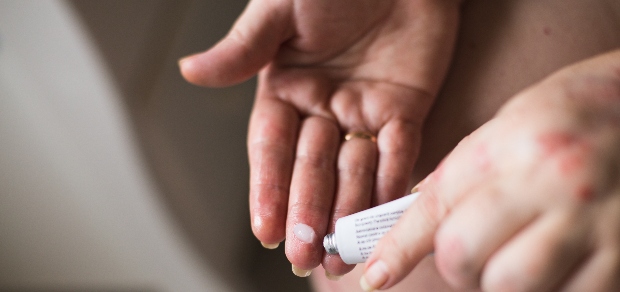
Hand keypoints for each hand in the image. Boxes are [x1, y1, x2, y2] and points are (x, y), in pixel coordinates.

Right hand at [179, 0, 459, 275]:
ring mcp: (363, 112)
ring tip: (341, 253)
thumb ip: (244, 47)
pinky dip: (391, 182)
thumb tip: (190, 71)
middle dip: (307, 211)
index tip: (266, 229)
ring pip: (354, 169)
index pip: (271, 147)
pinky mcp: (405, 108)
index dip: (267, 188)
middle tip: (303, 253)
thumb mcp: (280, 10)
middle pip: (311, 167)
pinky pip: (399, 150)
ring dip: (348, 210)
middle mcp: (322, 108)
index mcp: (285, 89)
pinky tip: (382, 216)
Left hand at [363, 50, 619, 290]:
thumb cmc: (578, 108)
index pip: (433, 208)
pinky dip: (549, 288)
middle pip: (462, 255)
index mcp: (509, 146)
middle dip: (456, 264)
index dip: (396, 249)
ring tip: (516, 256)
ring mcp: (590, 222)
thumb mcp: (511, 123)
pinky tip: (556, 263)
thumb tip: (424, 214)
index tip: (374, 276)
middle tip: (468, 255)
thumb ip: (467, 171)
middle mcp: (547, 183)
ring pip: (510, 284)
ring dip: (499, 280)